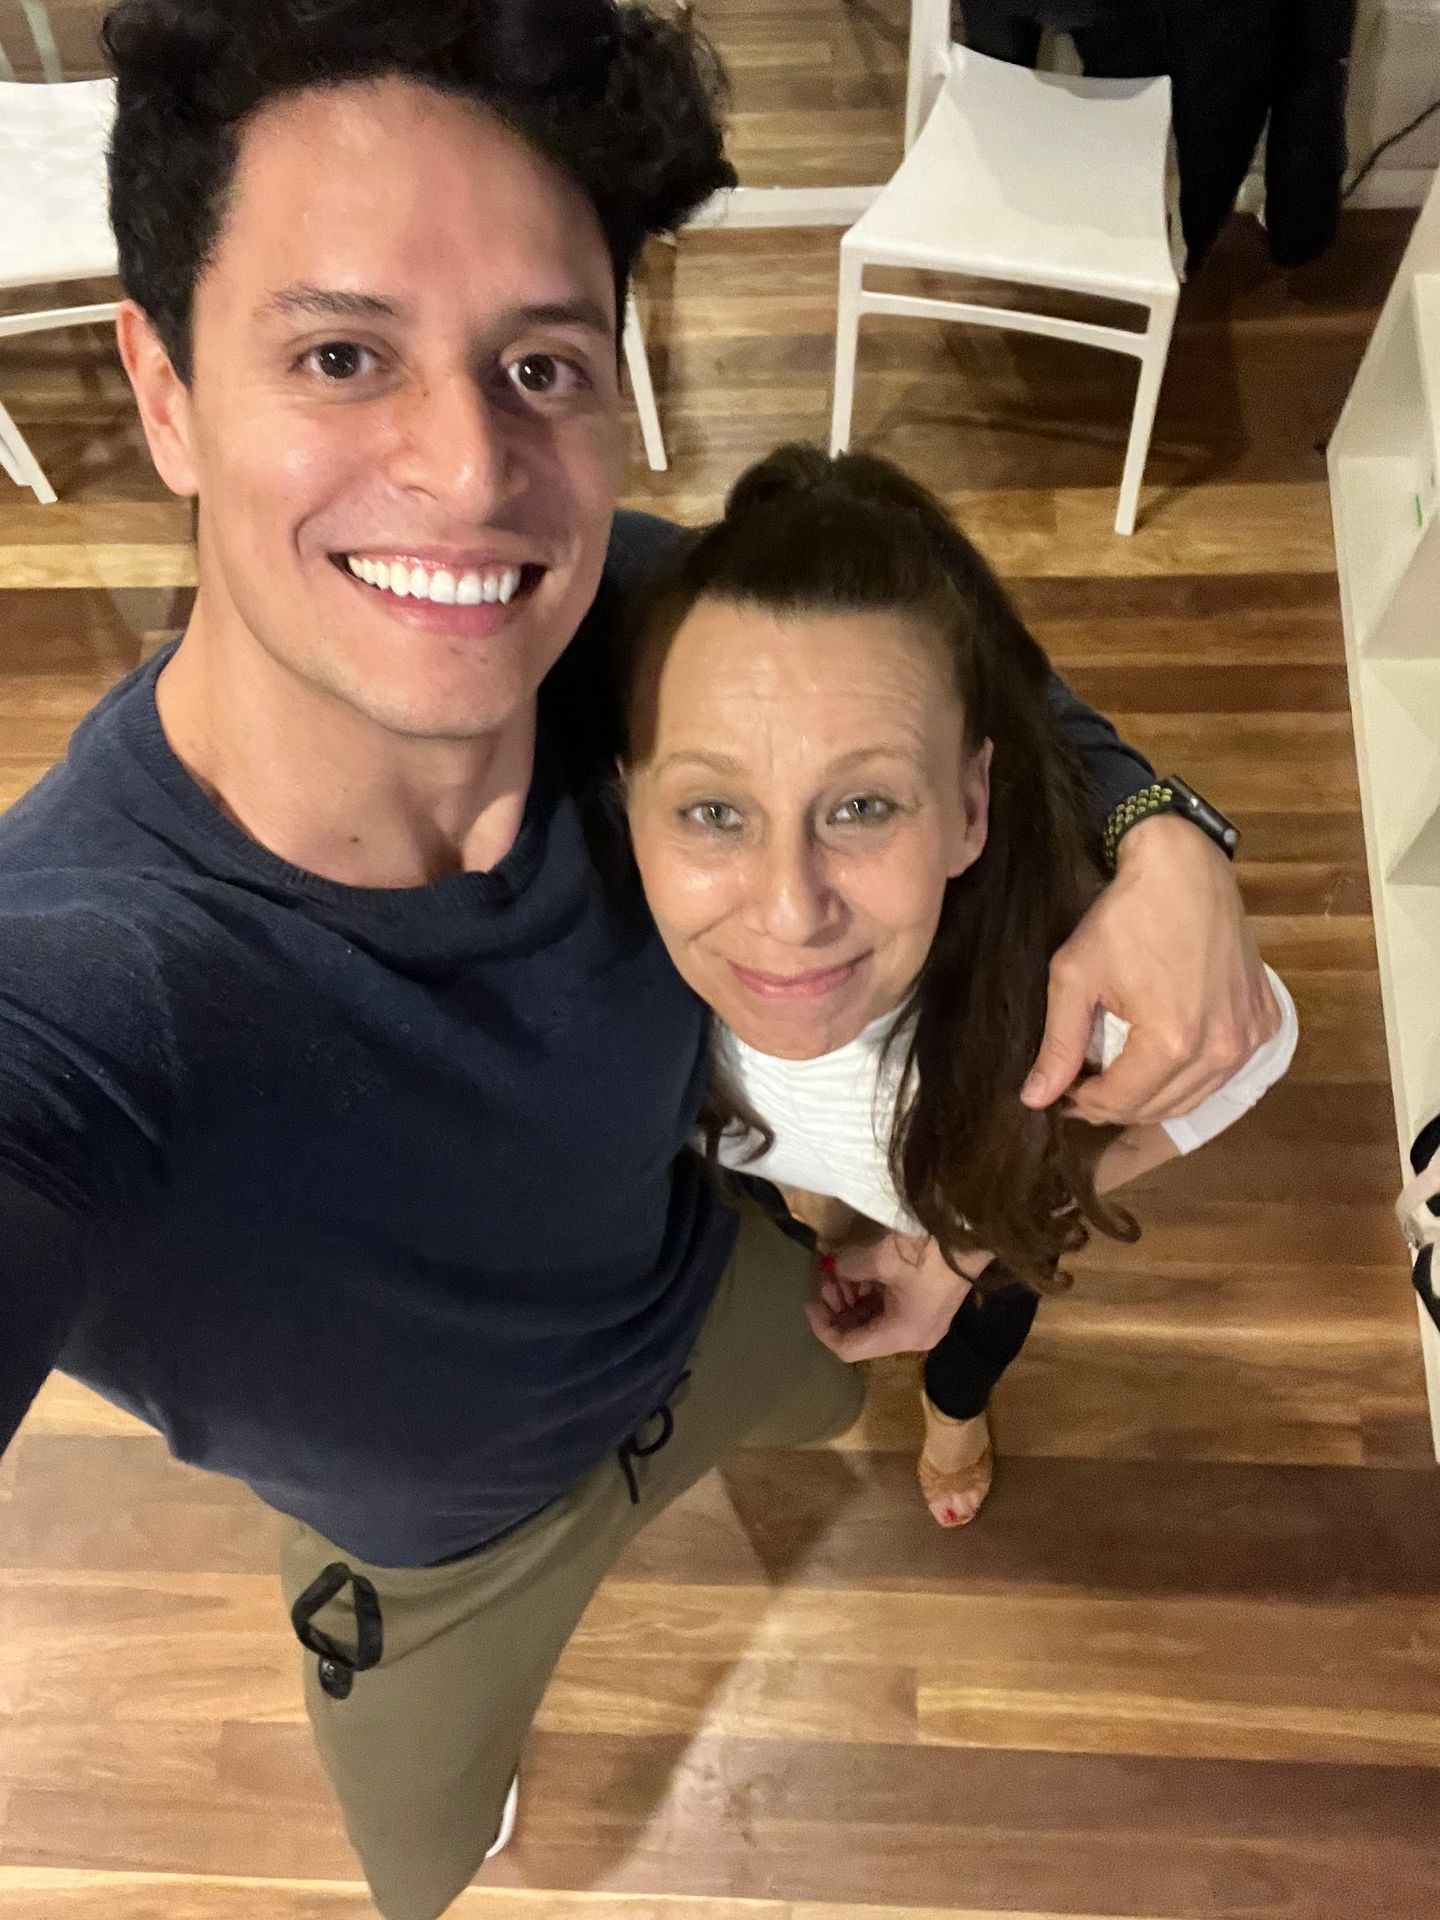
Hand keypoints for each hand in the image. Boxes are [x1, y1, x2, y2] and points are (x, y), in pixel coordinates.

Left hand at [807, 1232, 985, 1361]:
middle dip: (838, 1310)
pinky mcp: (929, 1308)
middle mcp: (913, 1338)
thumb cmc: (927, 1251)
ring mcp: (924, 1324)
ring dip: (854, 1300)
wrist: (972, 1233)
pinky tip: (861, 1272)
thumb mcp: (880, 1258)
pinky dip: (872, 1295)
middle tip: (827, 1280)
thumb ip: (847, 1267)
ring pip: (876, 1323)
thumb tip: (832, 1266)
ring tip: (841, 1272)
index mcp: (901, 1335)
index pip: (848, 1347)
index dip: (823, 1327)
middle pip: (862, 1336)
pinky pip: (891, 1312)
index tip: (809, 1301)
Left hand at [1021, 812, 1278, 1126]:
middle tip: (1083, 1088)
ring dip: (1153, 1096)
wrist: (1184, 867)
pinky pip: (1223, 1071)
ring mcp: (1249, 1036)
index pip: (1121, 1102)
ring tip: (1117, 1078)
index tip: (1063, 1092)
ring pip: (1194, 1097)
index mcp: (1173, 1040)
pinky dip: (1191, 1075)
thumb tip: (1035, 1099)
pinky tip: (1163, 1057)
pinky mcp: (1265, 1021)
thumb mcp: (1076, 976)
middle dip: (1115, 1105)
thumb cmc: (1126, 916)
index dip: (1084, 1103)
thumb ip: (1058, 1044)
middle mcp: (1220, 1048)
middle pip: (1159, 1107)